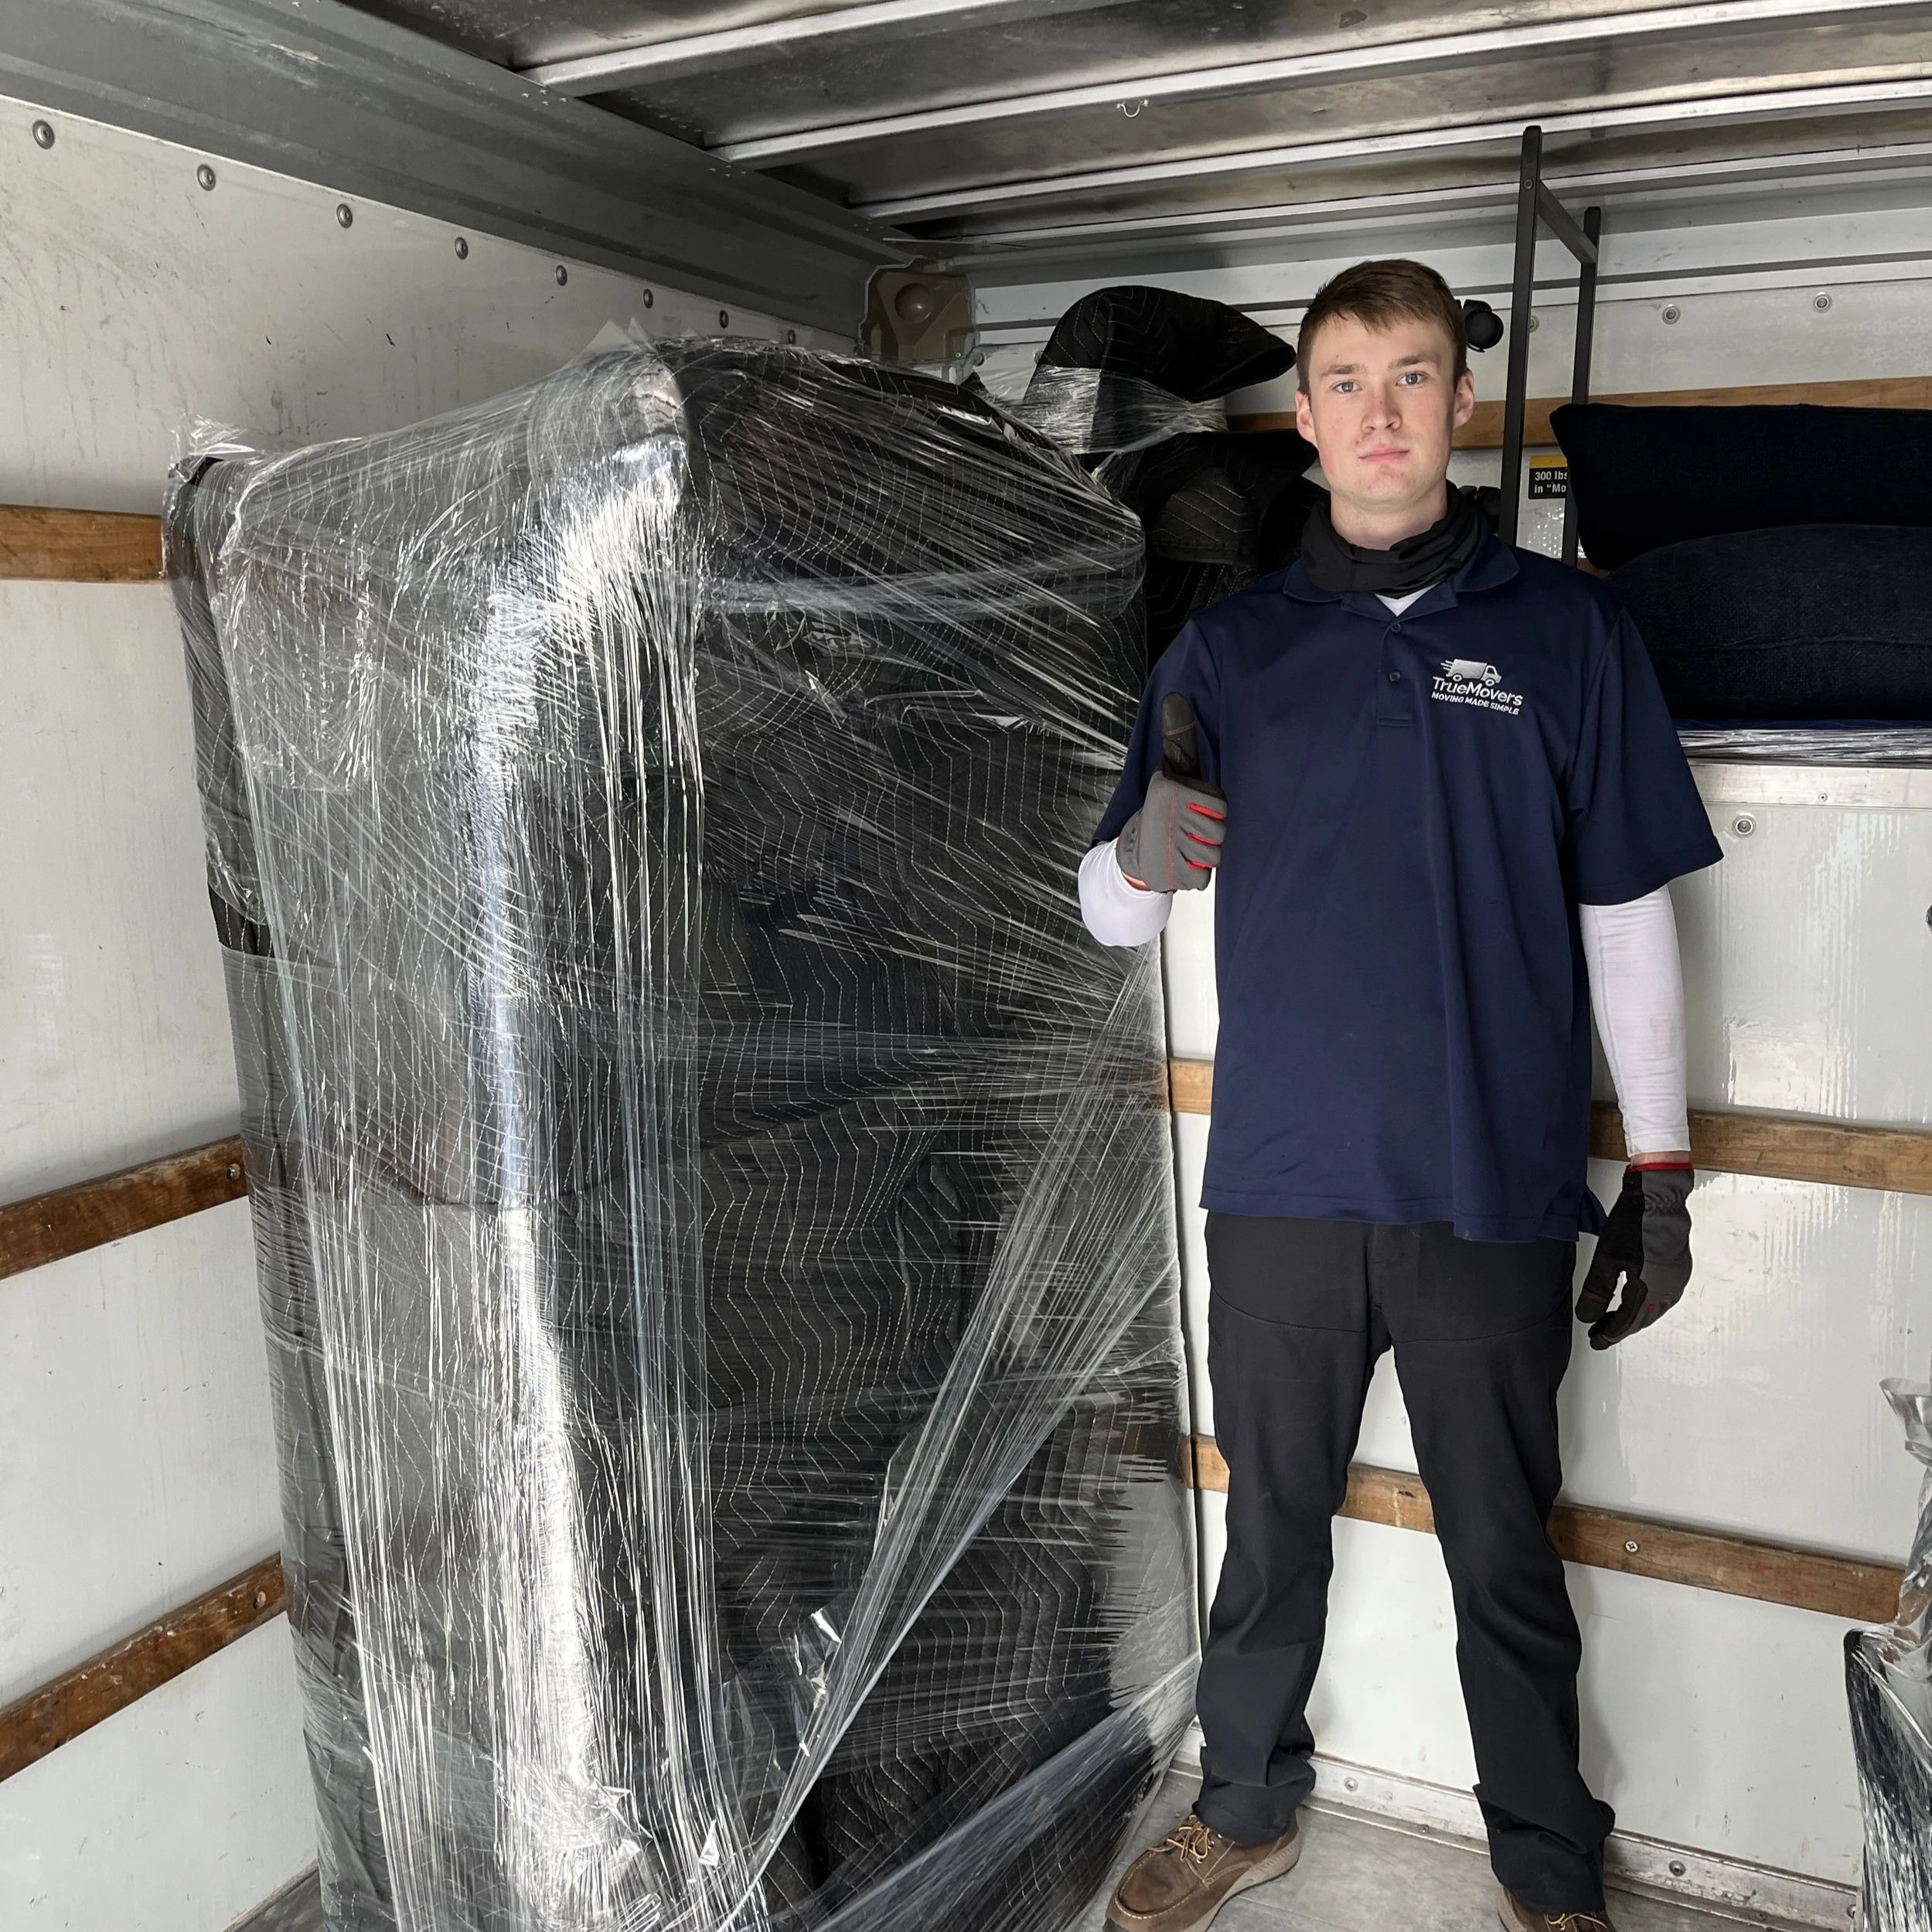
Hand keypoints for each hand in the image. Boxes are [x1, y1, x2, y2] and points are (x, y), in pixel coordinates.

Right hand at [1115, 694, 1226, 893]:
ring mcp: (1172, 848)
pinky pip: (1204, 877)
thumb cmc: (1162, 809)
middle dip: (1208, 836)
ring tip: (1184, 848)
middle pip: (1220, 833)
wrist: (1132, 852)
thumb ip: (1179, 740)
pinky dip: (1194, 875)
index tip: (1193, 812)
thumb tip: (1174, 697)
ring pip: (1214, 856)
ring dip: (1202, 855)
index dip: (1212, 812)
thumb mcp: (1171, 772)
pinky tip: (1180, 864)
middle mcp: (1171, 817)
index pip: (1221, 807)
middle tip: (1188, 832)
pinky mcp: (1173, 874)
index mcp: (1172, 790)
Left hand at [1576, 1164, 1693, 1348]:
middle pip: (1642, 1319)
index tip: (1596, 1341)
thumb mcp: (1606, 1259)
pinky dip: (1646, 1303)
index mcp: (1649, 1291)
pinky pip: (1663, 1296)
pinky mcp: (1679, 1267)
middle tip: (1601, 1332)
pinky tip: (1637, 1299)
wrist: (1658, 1196)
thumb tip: (1587, 1317)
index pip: (1626, 1323)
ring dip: (1634, 1316)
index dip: (1608, 1334)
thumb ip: (1596, 1291)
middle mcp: (1667, 1290)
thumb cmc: (1634, 1223)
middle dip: (1619, 1327)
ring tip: (1614, 1318)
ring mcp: (1676, 1278)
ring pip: (1654, 1309)